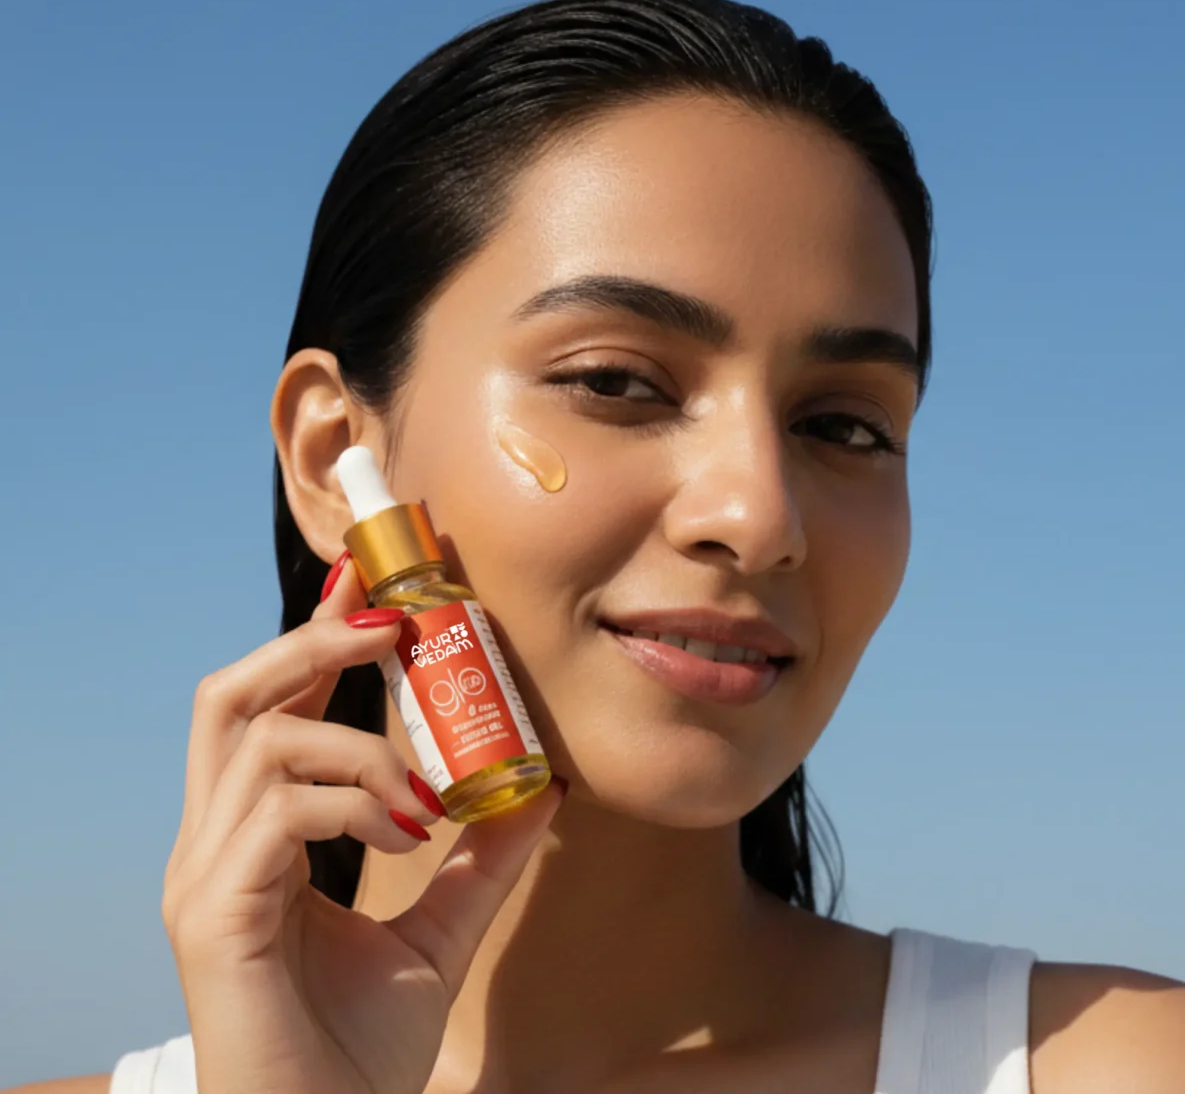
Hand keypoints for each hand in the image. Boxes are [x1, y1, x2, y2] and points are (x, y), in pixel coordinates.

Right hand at [160, 556, 562, 1093]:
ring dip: (353, 739)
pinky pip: (278, 811)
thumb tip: (538, 787)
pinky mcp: (213, 917)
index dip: (313, 633)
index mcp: (252, 839)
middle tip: (392, 627)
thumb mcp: (439, 934)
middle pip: (230, 693)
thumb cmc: (360, 1052)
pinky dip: (351, 801)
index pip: (268, 706)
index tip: (369, 581)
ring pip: (254, 735)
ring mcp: (202, 878)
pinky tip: (402, 834)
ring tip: (417, 788)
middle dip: (310, 639)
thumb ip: (479, 861)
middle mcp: (212, 844)